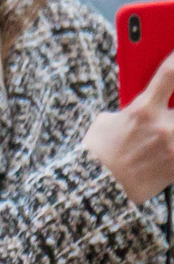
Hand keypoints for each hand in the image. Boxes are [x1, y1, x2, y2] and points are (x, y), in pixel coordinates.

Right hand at [85, 51, 173, 202]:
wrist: (97, 189)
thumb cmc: (98, 153)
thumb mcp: (107, 122)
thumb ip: (133, 109)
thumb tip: (147, 102)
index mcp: (142, 110)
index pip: (170, 73)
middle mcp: (163, 127)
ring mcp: (173, 147)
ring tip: (170, 123)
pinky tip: (170, 149)